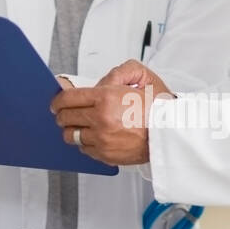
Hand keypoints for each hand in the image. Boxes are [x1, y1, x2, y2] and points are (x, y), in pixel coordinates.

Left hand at [50, 63, 174, 165]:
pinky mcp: (106, 155)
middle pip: (65, 118)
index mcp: (106, 98)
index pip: (68, 98)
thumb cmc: (160, 108)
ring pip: (71, 136)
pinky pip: (84, 150)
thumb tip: (97, 82)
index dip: (58, 100)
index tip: (56, 102)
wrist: (172, 133)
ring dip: (72, 129)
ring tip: (80, 126)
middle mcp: (101, 120)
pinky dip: (85, 143)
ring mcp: (102, 140)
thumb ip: (117, 73)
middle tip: (65, 113)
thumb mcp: (143, 76)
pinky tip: (94, 136)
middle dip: (62, 114)